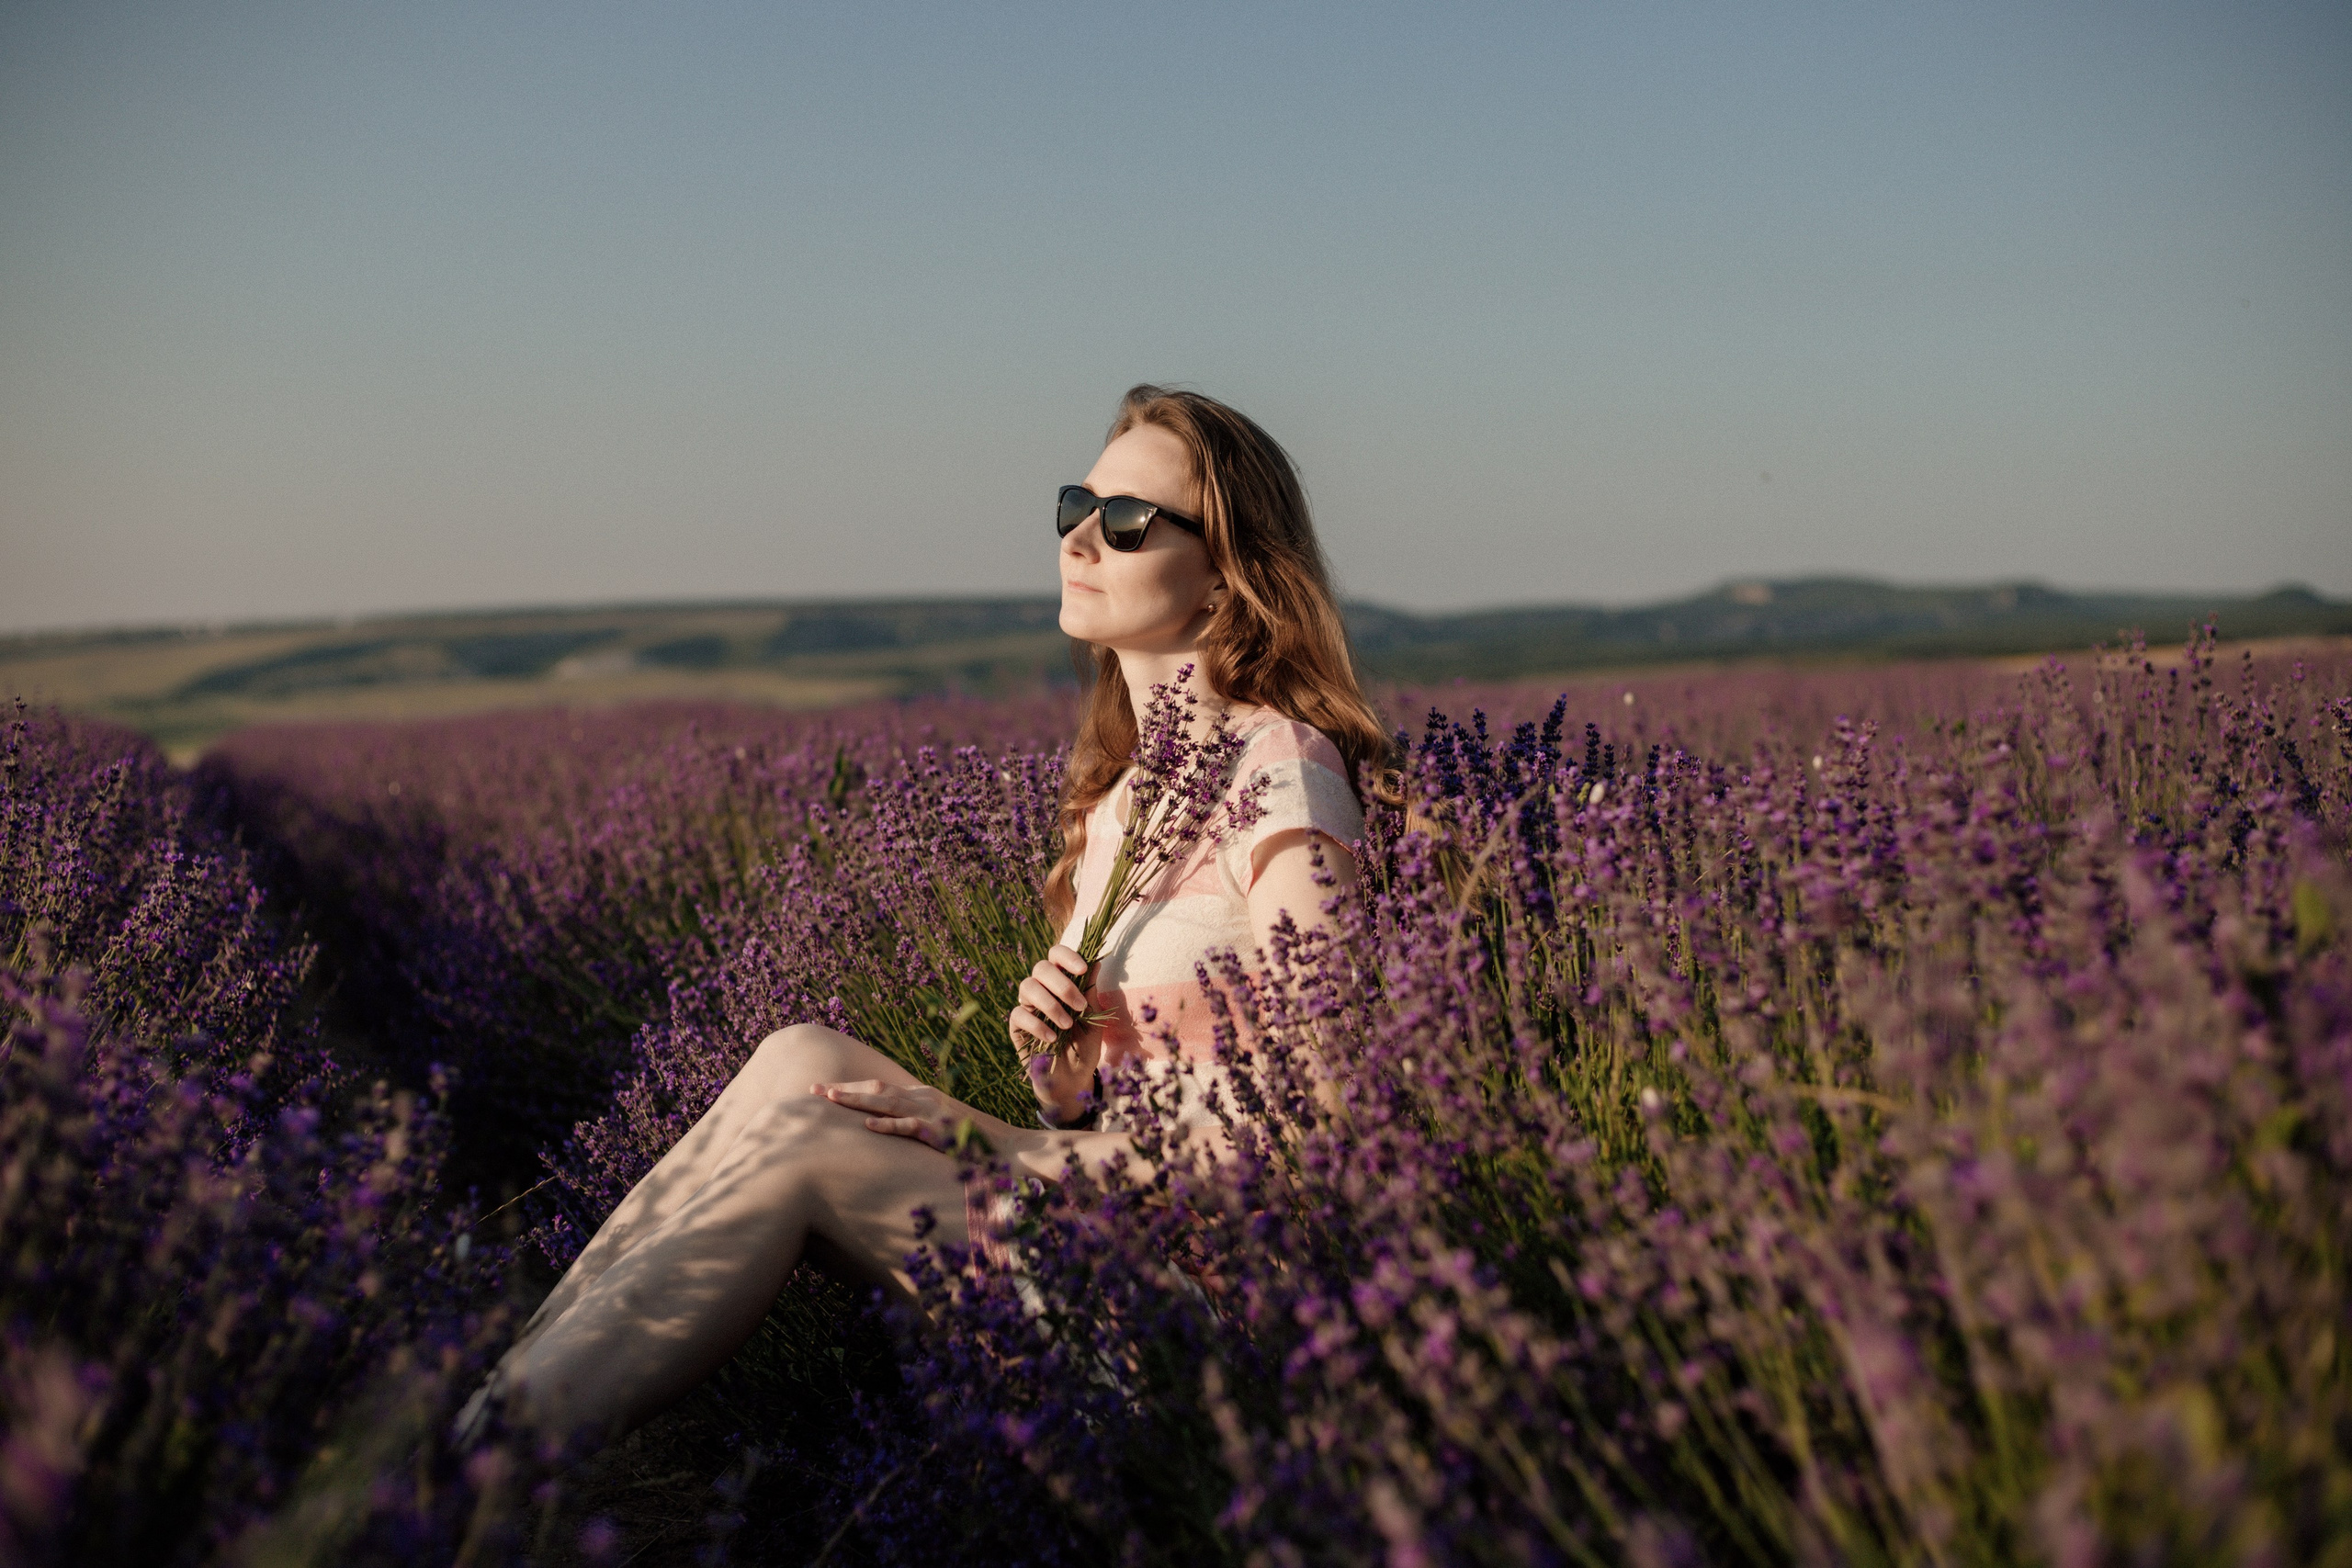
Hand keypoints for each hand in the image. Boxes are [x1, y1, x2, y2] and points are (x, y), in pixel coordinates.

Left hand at [810, 1079, 981, 1152]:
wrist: (1012, 1147)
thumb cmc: (975, 1143)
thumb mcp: (941, 1129)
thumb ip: (917, 1124)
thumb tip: (889, 1129)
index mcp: (923, 1096)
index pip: (879, 1088)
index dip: (850, 1088)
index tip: (823, 1089)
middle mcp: (925, 1098)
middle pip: (876, 1089)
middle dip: (843, 1089)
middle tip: (812, 1089)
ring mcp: (934, 1113)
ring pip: (887, 1102)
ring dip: (856, 1100)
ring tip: (829, 1099)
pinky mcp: (943, 1132)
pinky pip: (910, 1126)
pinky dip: (888, 1126)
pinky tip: (867, 1127)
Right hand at [1008, 944, 1091, 1048]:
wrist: (1073, 1077)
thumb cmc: (1084, 1045)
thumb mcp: (1093, 1019)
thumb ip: (1091, 992)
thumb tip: (1096, 962)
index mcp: (1061, 981)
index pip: (1057, 955)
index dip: (1067, 956)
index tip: (1083, 969)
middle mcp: (1042, 989)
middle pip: (1041, 967)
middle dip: (1062, 984)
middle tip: (1079, 1007)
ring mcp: (1027, 1005)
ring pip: (1027, 987)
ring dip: (1050, 1005)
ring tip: (1067, 1025)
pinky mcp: (1016, 1025)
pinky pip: (1019, 1014)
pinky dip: (1037, 1025)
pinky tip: (1052, 1038)